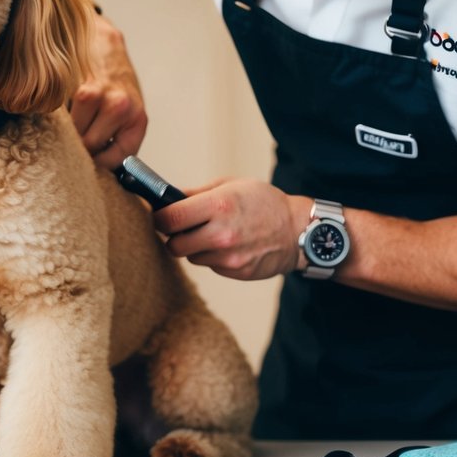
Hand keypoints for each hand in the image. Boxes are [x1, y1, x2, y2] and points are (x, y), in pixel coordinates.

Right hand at [69, 15, 146, 169]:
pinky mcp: (84, 90)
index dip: (98, 166)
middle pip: (91, 148)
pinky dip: (62, 117)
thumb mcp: (126, 113)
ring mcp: (104, 99)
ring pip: (76, 135)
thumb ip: (115, 139)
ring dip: (69, 131)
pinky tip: (66, 106)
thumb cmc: (114, 84)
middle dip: (80, 148)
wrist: (104, 45)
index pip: (116, 160)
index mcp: (137, 121)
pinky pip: (67, 118)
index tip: (87, 164)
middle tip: (73, 140)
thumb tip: (97, 172)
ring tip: (70, 120)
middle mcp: (124, 110)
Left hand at [154, 179, 308, 280]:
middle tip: (183, 228)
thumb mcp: (230, 185)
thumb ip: (196, 193)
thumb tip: (167, 198)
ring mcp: (229, 256)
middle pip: (174, 245)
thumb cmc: (263, 202)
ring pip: (191, 257)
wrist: (297, 230)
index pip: (169, 218)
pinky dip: (212, 257)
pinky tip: (229, 245)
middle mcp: (222, 233)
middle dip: (174, 236)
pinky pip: (210, 266)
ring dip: (194, 247)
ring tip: (213, 234)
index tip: (160, 216)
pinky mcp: (236, 272)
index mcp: (218, 205)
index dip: (159, 218)